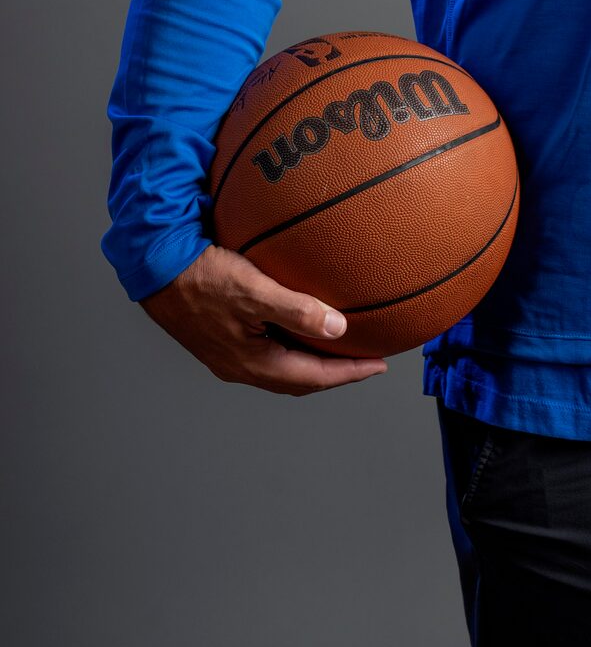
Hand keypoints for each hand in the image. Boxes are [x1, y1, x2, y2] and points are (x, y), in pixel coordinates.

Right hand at [138, 244, 388, 395]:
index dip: (348, 374)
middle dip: (335, 371)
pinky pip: (269, 348)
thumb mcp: (253, 291)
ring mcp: (230, 354)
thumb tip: (339, 328)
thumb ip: (296, 310)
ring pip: (283, 366)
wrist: (154, 267)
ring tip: (341, 344)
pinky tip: (302, 322)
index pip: (312, 378)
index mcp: (251, 362)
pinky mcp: (223, 336)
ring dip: (314, 359)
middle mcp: (240, 365)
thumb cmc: (202, 276)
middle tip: (366, 358)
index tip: (379, 364)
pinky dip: (294, 342)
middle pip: (299, 379)